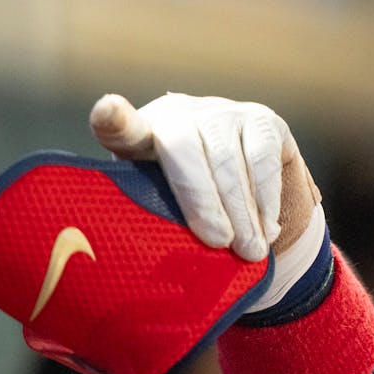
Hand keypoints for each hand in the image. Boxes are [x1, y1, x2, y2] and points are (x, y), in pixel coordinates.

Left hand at [90, 93, 324, 310]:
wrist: (233, 173)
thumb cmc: (178, 200)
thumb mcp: (154, 207)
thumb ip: (147, 216)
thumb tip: (146, 262)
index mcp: (138, 138)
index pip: (120, 127)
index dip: (112, 119)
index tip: (105, 111)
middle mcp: (176, 114)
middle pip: (185, 150)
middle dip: (203, 202)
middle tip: (219, 243)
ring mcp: (221, 112)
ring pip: (230, 161)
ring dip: (243, 213)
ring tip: (250, 251)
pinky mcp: (262, 120)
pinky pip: (265, 162)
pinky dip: (267, 201)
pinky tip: (268, 229)